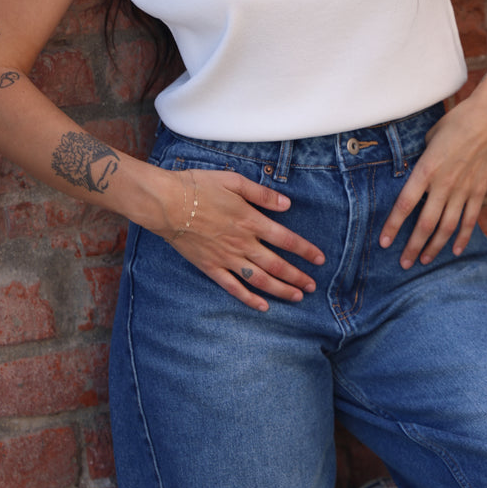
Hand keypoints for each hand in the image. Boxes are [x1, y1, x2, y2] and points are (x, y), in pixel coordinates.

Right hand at [164, 169, 324, 311]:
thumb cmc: (199, 187)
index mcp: (251, 221)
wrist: (167, 203)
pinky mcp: (210, 267)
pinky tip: (263, 306)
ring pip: (260, 280)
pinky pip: (234, 288)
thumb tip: (287, 205)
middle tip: (312, 286)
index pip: (286, 240)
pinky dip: (250, 299)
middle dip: (298, 277)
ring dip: (281, 290)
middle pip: (277, 265)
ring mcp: (226, 258)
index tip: (320, 259)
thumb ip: (262, 195)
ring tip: (297, 297)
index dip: (305, 251)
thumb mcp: (234, 181)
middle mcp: (242, 243)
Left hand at [379, 97, 486, 268]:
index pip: (405, 204)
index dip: (393, 226)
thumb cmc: (458, 121)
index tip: (384, 242)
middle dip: (413, 246)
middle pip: (425, 223)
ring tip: (425, 260)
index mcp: (427, 169)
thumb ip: (423, 158)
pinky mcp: (480, 191)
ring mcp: (464, 189)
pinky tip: (456, 251)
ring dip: (435, 246)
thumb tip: (418, 170)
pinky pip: (470, 219)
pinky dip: (463, 237)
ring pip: (447, 227)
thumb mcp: (431, 136)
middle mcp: (444, 184)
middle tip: (404, 263)